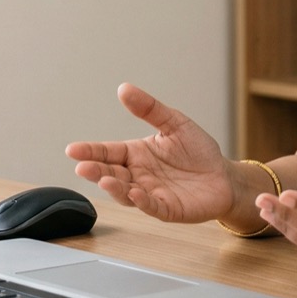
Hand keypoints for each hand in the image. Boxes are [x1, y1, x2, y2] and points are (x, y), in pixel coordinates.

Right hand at [65, 83, 235, 223]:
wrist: (224, 176)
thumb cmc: (197, 151)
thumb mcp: (174, 123)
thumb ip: (149, 109)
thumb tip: (124, 88)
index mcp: (136, 154)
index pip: (108, 152)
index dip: (90, 151)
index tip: (72, 149)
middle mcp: (139, 175)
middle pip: (111, 174)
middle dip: (96, 171)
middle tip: (82, 167)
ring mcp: (151, 194)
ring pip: (126, 193)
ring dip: (114, 188)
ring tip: (104, 180)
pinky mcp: (168, 209)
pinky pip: (152, 207)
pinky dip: (142, 202)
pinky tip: (135, 194)